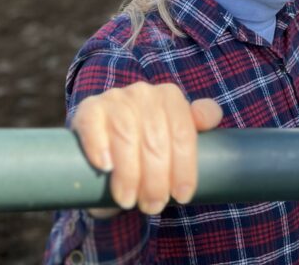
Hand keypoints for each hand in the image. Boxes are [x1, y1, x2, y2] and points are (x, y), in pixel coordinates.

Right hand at [71, 81, 222, 214]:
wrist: (106, 147)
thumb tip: (210, 118)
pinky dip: (100, 147)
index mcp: (170, 97)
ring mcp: (114, 98)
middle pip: (155, 138)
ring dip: (129, 173)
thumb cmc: (147, 147)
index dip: (184, 168)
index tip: (181, 196)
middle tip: (153, 206)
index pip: (183, 132)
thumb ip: (195, 126)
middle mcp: (143, 92)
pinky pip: (94, 125)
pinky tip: (105, 167)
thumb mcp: (173, 138)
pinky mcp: (88, 110)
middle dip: (156, 179)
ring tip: (128, 200)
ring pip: (126, 135)